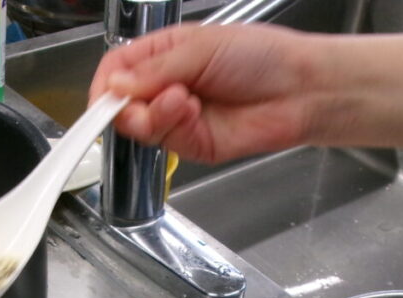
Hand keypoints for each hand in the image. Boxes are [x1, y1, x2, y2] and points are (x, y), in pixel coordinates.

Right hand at [89, 24, 315, 163]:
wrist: (298, 91)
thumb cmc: (260, 57)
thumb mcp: (200, 49)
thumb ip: (153, 70)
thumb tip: (115, 87)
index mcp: (163, 54)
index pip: (116, 71)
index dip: (105, 87)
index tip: (104, 98)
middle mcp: (165, 87)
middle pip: (121, 104)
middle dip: (128, 106)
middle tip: (145, 101)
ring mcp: (177, 118)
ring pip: (140, 127)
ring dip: (155, 114)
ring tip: (182, 100)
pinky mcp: (191, 144)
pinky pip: (166, 142)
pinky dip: (174, 127)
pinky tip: (194, 113)